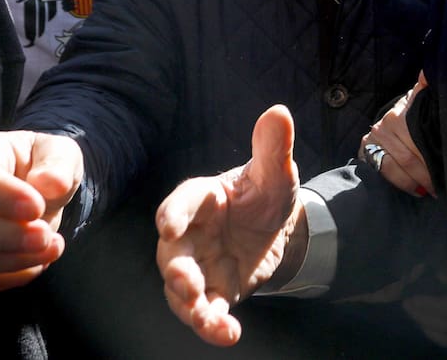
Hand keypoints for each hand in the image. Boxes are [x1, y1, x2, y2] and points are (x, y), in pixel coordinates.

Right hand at [0, 130, 82, 289]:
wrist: (43, 188)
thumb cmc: (46, 165)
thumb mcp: (61, 153)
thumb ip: (58, 163)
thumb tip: (51, 183)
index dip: (3, 197)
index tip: (37, 208)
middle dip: (3, 236)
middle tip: (45, 236)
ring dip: (10, 260)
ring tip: (52, 248)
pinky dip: (10, 276)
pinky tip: (40, 262)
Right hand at [156, 105, 305, 346]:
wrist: (278, 227)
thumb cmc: (267, 192)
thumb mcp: (276, 171)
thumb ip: (273, 146)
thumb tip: (279, 112)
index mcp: (201, 199)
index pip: (180, 204)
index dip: (173, 214)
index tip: (168, 225)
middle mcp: (190, 235)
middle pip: (171, 254)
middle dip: (175, 270)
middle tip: (185, 283)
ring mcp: (198, 267)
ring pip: (181, 291)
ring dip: (190, 306)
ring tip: (207, 318)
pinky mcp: (213, 292)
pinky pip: (205, 312)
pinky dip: (212, 325)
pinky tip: (228, 333)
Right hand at [359, 71, 435, 196]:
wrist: (393, 118)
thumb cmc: (414, 112)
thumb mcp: (421, 100)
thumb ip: (426, 89)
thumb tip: (427, 73)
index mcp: (398, 116)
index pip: (415, 146)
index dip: (430, 162)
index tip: (444, 171)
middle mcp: (382, 128)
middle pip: (407, 160)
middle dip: (425, 176)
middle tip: (439, 188)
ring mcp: (371, 140)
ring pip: (393, 169)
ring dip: (412, 183)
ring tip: (428, 191)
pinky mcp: (364, 152)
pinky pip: (381, 173)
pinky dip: (399, 183)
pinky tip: (414, 190)